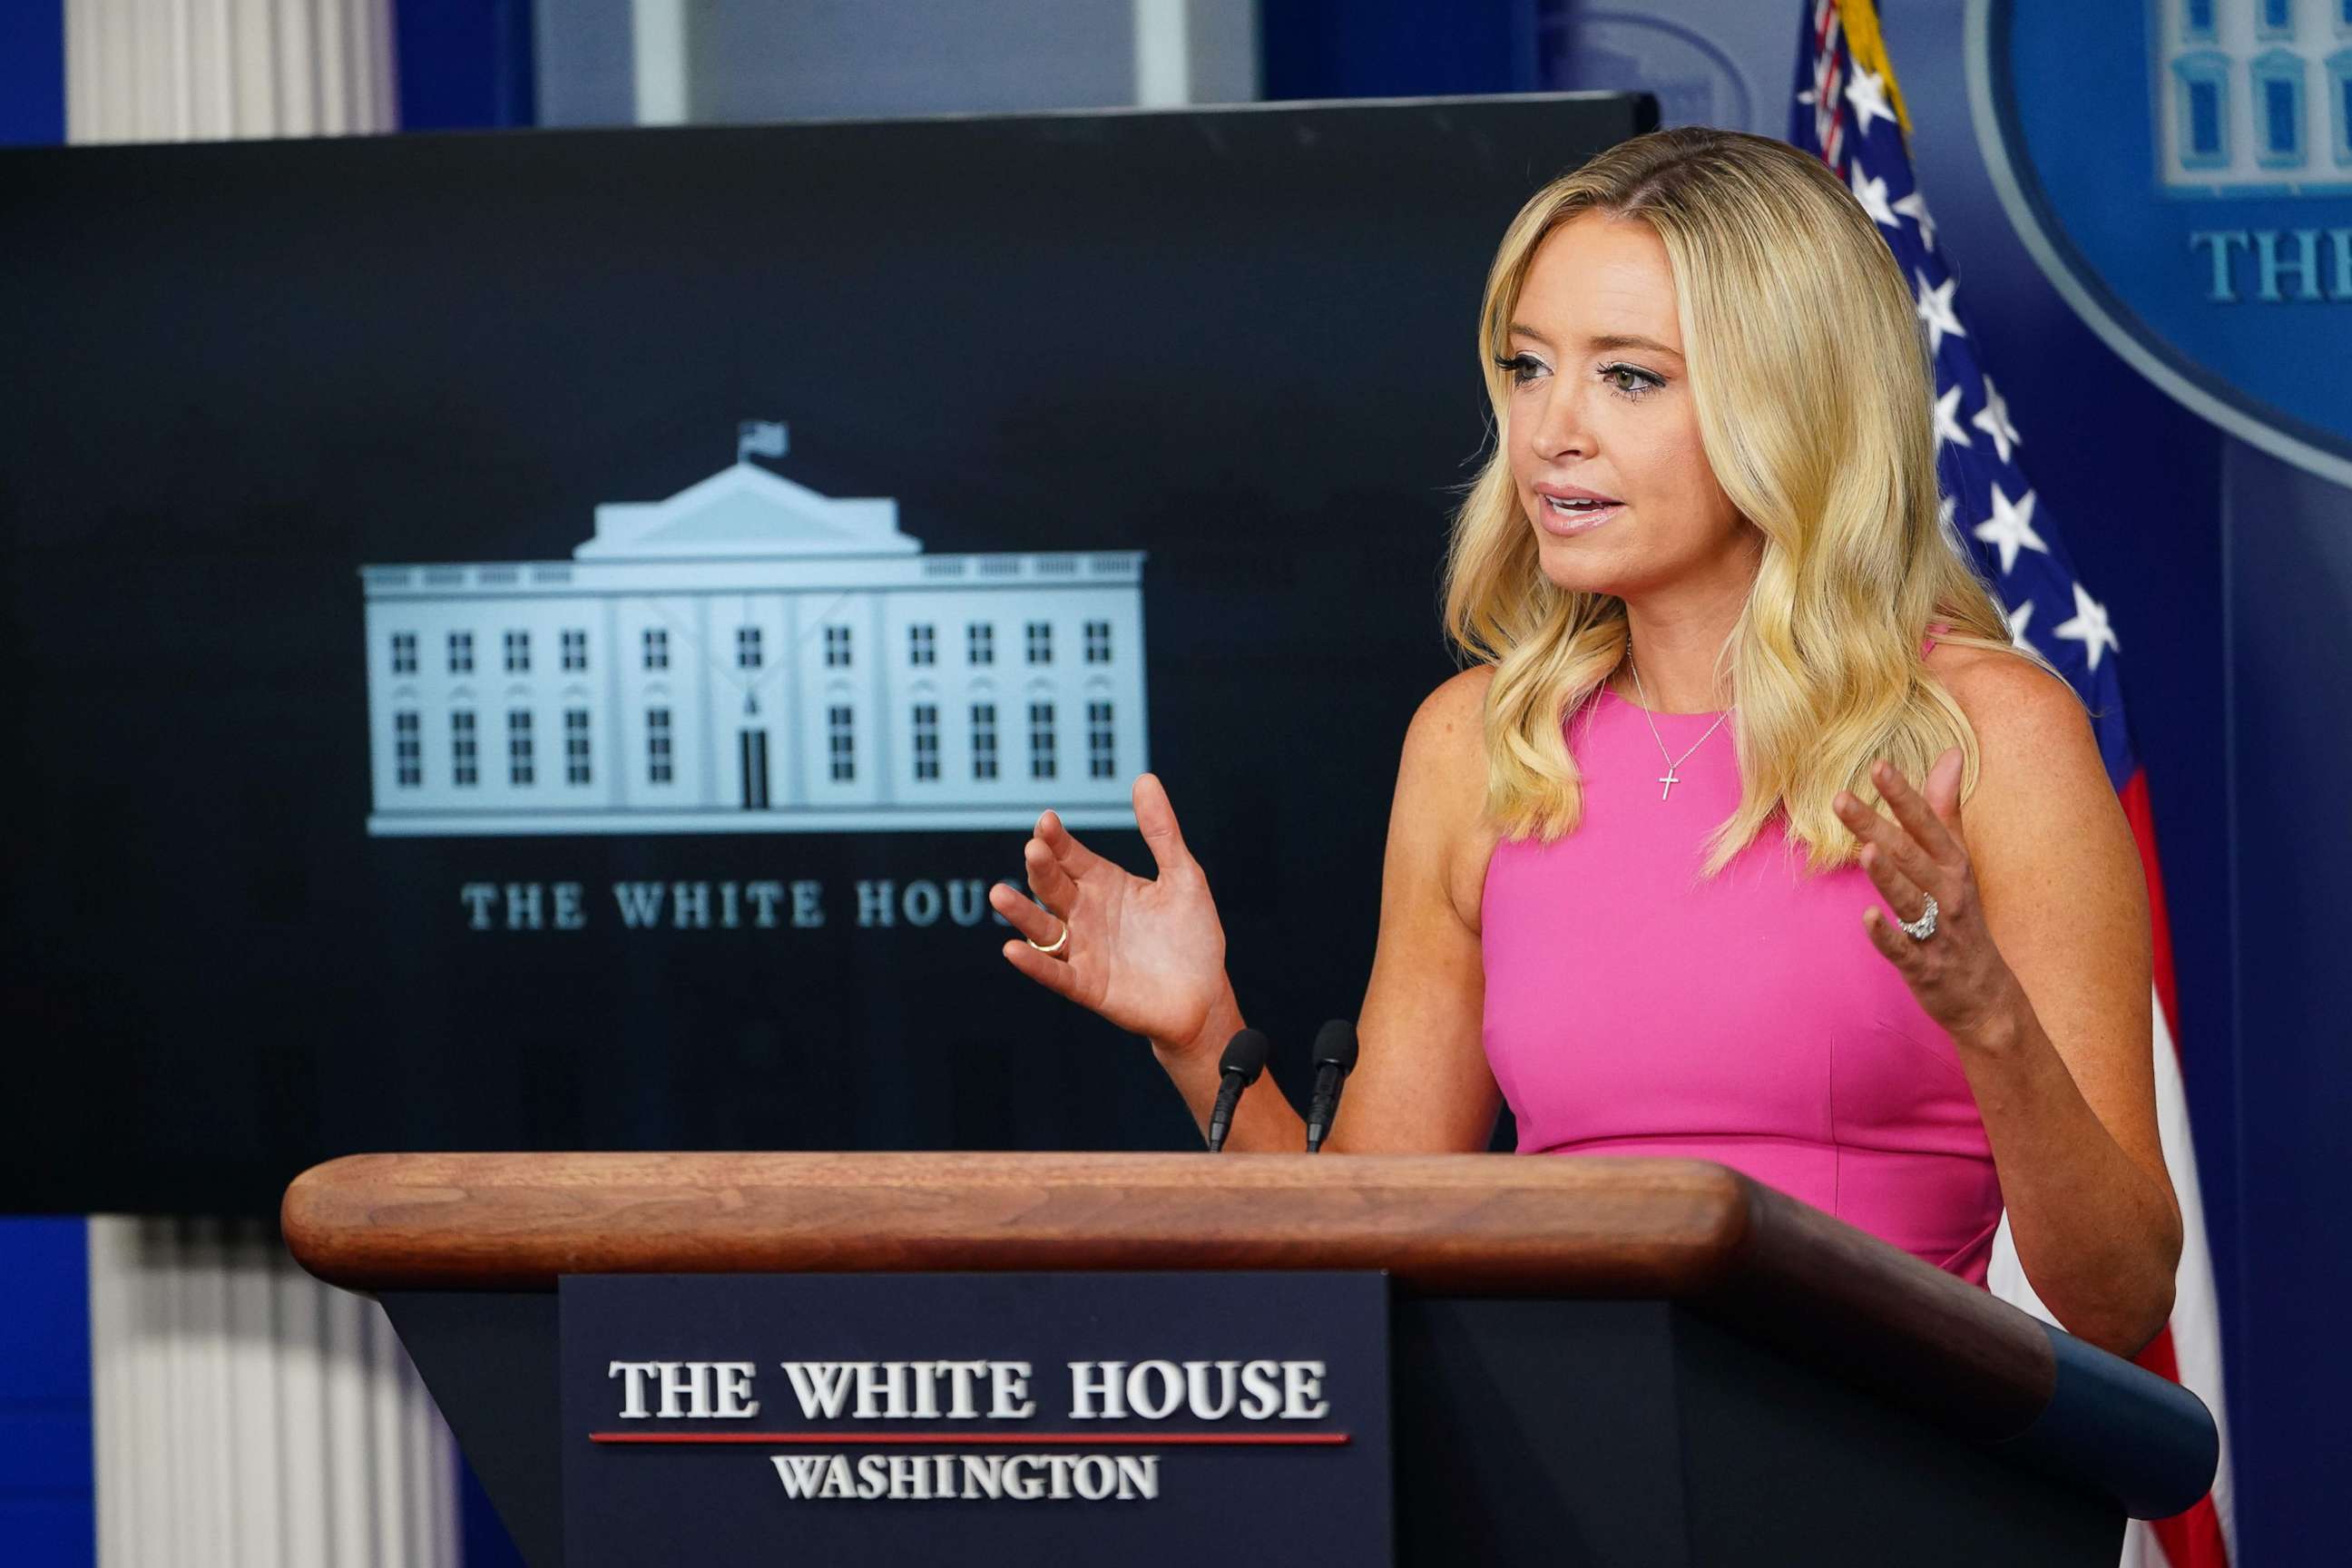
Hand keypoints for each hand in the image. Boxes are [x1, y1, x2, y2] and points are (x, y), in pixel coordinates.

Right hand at [990, 773, 1233, 1052]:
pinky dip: (1034, 964)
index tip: (1046, 821)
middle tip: (1034, 850)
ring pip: (1043, 929)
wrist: (1205, 996)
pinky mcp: (1087, 986)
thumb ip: (1162, 832)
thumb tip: (1145, 778)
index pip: (1070, 856)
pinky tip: (1012, 950)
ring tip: (999, 895)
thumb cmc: (1192, 937)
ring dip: (1021, 913)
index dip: (1057, 840)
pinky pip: (1055, 974)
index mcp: (1104, 884)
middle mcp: (1085, 914)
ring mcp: (1083, 951)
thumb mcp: (1184, 876)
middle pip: (1053, 887)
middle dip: (1041, 869)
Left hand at [1833, 747, 2023, 1045]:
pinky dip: (1888, 936)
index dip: (1904, 796)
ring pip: (1910, 900)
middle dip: (1877, 825)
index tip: (1878, 766)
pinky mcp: (1925, 967)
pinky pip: (1905, 951)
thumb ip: (1945, 809)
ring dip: (1889, 876)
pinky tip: (1868, 918)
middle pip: (1910, 856)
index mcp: (1954, 866)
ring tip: (1865, 850)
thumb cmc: (1961, 916)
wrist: (1986, 994)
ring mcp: (1938, 932)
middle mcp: (1948, 894)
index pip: (1928, 824)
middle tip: (1839, 798)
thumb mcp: (1958, 861)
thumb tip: (1949, 754)